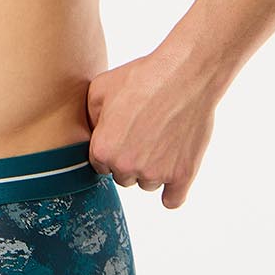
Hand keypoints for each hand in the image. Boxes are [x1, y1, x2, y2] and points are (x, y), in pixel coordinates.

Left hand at [85, 52, 217, 208]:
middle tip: (143, 134)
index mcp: (103, 149)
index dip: (110, 148)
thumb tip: (92, 134)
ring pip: (148, 183)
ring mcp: (156, 173)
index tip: (122, 134)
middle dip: (129, 160)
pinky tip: (171, 180)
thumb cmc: (142, 77)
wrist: (184, 74)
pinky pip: (173, 200)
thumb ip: (90, 117)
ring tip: (161, 140)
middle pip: (123, 177)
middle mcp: (127, 166)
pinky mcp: (182, 174)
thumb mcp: (100, 88)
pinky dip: (172, 193)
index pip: (100, 164)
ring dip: (151, 170)